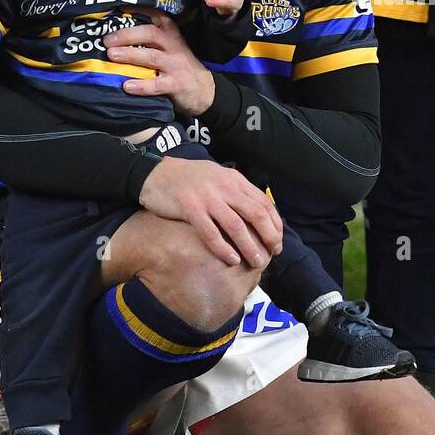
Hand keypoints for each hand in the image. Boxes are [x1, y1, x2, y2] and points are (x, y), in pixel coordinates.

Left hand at [104, 14, 216, 117]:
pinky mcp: (176, 84)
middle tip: (107, 40)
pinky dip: (141, 85)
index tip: (120, 6)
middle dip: (127, 35)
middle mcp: (173, 47)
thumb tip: (116, 36)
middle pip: (150, 34)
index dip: (139, 9)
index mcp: (171, 35)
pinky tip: (127, 85)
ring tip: (111, 55)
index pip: (157, 16)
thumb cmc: (180, 67)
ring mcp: (175, 65)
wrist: (205, 90)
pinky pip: (157, 84)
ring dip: (130, 55)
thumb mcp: (172, 48)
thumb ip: (151, 41)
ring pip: (151, 56)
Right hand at [138, 155, 282, 267]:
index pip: (264, 203)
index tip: (278, 241)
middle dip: (269, 236)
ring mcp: (208, 198)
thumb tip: (258, 214)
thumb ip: (236, 192)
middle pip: (256, 214)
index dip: (275, 224)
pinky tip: (232, 259)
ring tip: (257, 261)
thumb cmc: (190, 179)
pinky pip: (211, 233)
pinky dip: (224, 248)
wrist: (156, 173)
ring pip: (237, 226)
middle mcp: (225, 187)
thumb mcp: (218, 177)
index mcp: (235, 180)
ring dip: (250, 246)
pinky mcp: (190, 209)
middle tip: (273, 254)